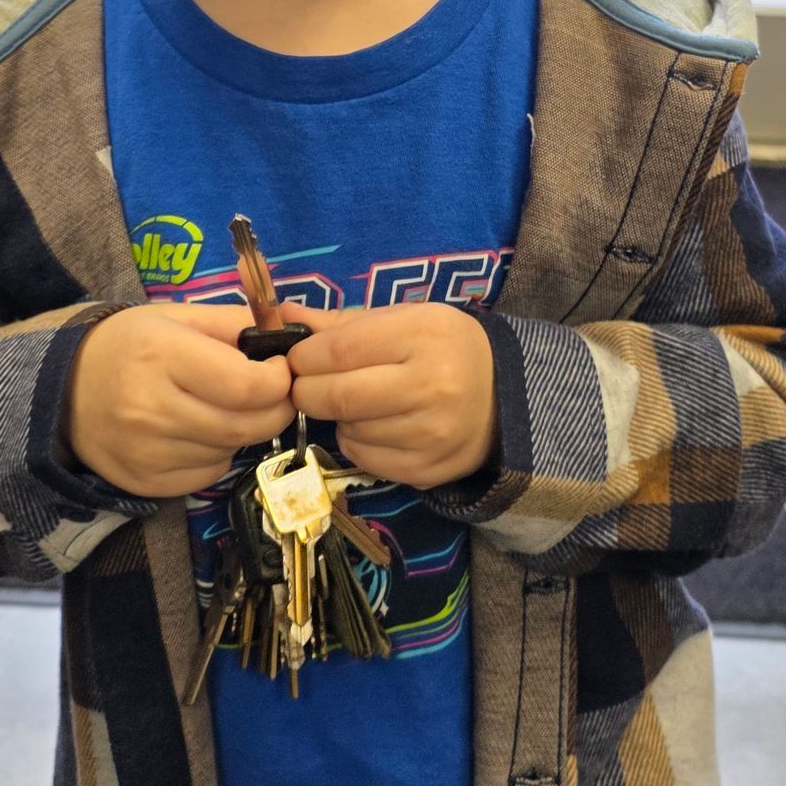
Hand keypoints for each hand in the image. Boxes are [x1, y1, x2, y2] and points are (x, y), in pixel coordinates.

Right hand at [63, 303, 293, 500]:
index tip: (279, 369)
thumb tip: (288, 333)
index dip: (279, 380)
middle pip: (246, 425)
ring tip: (224, 407)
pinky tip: (199, 432)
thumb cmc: (127, 345)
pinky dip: (218, 454)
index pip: (248, 386)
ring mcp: (147, 452)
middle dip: (275, 409)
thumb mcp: (174, 317)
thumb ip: (232, 323)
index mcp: (161, 354)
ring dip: (243, 430)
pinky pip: (208, 473)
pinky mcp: (145, 483)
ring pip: (230, 450)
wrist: (62, 390)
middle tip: (274, 394)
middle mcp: (151, 408)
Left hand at [285, 303, 499, 490]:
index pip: (339, 349)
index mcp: (425, 335)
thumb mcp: (404, 320)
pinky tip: (373, 425)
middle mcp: (432, 386)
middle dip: (307, 389)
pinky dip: (355, 441)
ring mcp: (430, 434)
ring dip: (337, 416)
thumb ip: (342, 323)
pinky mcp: (425, 469)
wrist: (502, 399)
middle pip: (337, 395)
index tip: (298, 357)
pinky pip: (363, 457)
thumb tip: (283, 316)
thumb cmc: (443, 349)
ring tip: (356, 400)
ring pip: (347, 429)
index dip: (305, 356)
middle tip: (308, 383)